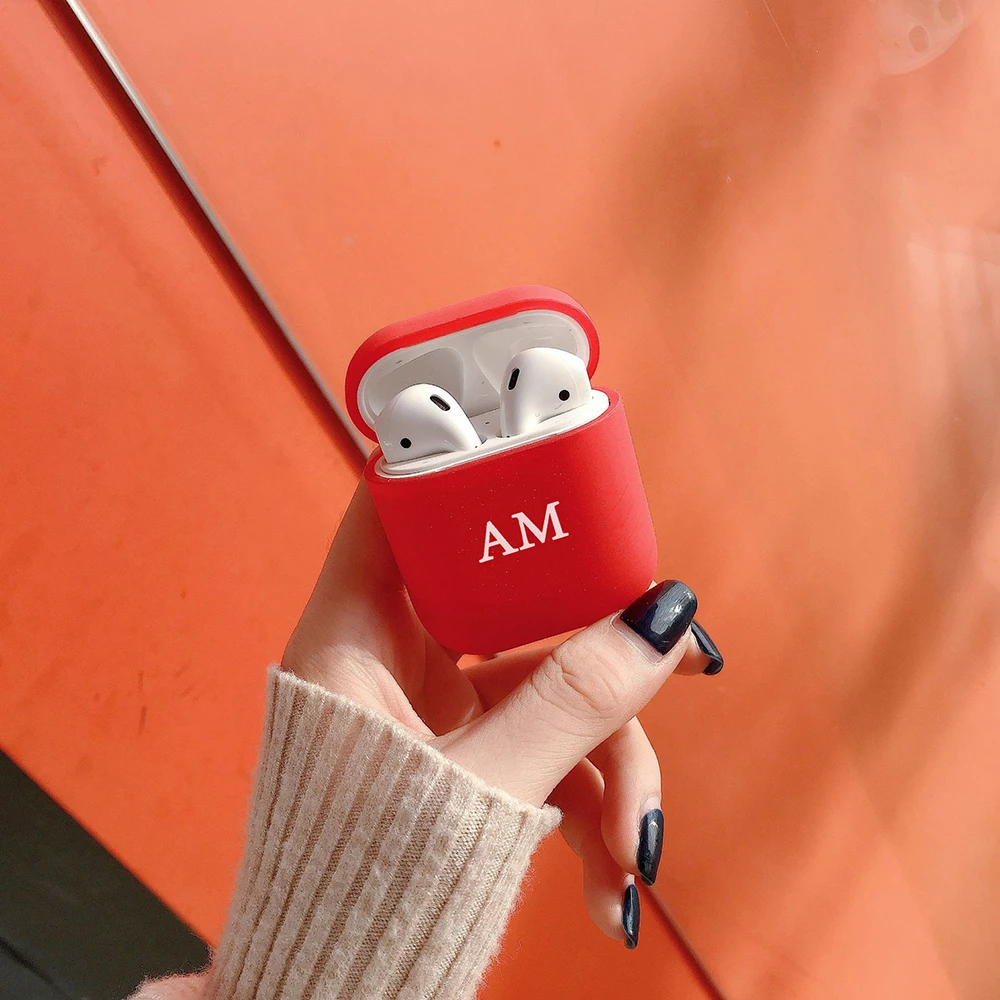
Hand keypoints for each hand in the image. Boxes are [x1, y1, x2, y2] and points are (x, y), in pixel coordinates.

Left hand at [282, 481, 719, 942]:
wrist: (333, 994)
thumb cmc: (362, 889)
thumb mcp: (480, 789)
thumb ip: (573, 703)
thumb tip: (663, 618)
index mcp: (352, 636)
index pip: (398, 507)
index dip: (464, 470)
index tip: (549, 461)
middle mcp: (390, 656)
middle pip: (511, 599)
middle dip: (597, 654)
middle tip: (684, 660)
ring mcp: (433, 705)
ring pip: (543, 684)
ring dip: (605, 763)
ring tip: (635, 850)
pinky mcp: (465, 751)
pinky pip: (541, 742)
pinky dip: (583, 801)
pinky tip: (610, 880)